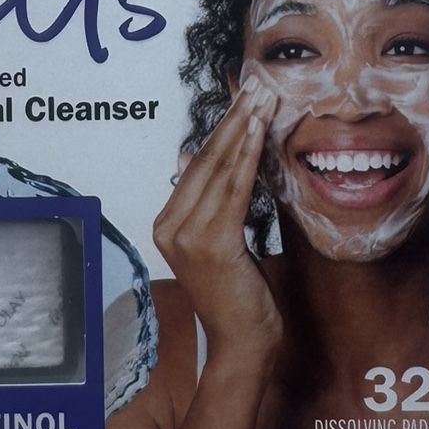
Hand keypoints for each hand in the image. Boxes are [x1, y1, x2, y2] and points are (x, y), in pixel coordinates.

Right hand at [153, 72, 281, 365]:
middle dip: (233, 119)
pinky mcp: (211, 243)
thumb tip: (185, 156)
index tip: (243, 97)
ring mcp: (186, 235)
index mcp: (167, 223)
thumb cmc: (237, 295)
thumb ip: (202, 199)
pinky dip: (248, 157)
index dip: (222, 128)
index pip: (197, 164)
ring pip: (219, 169)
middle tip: (255, 85)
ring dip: (243, 129)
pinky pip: (233, 190)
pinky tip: (259, 131)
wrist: (242, 343)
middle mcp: (169, 226)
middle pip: (205, 160)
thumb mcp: (216, 239)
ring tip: (262, 98)